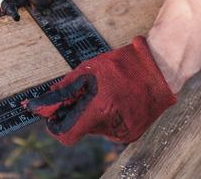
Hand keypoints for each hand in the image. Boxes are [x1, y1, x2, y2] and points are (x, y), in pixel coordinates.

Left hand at [24, 36, 176, 145]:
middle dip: (76, 114)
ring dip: (92, 114)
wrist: (160, 69)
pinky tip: (116, 100)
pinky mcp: (132, 134)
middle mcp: (112, 127)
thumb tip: (41, 104)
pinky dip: (107, 116)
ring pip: (94, 128)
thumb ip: (63, 91)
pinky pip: (109, 128)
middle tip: (82, 95)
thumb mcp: (88, 71)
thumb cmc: (122, 65)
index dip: (55, 126)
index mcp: (100, 110)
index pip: (66, 134)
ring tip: (106, 93)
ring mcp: (124, 132)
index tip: (53, 115)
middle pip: (80, 128)